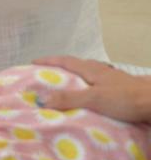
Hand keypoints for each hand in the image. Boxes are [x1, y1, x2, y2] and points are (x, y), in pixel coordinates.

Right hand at [32, 56, 150, 122]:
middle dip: (61, 68)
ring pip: (89, 75)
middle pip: (78, 65)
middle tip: (48, 74)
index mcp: (92, 70)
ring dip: (76, 78)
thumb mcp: (94, 99)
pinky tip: (90, 97)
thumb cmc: (126, 98)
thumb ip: (68, 99)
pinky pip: (98, 85)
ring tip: (67, 86)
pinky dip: (88, 88)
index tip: (33, 61)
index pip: (66, 61)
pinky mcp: (121, 90)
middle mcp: (102, 71)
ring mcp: (113, 80)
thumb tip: (40, 99)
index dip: (49, 61)